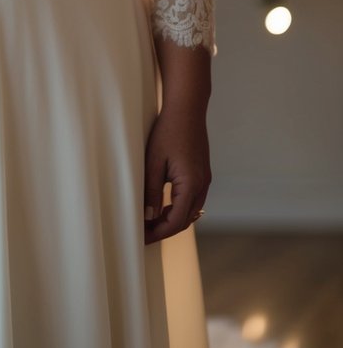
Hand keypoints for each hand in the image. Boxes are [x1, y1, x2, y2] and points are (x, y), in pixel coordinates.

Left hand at [143, 106, 210, 244]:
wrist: (187, 109)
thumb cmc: (168, 131)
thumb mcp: (154, 162)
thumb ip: (152, 192)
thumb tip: (150, 217)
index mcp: (191, 185)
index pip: (176, 221)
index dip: (158, 233)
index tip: (142, 237)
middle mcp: (202, 186)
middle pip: (185, 220)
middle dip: (164, 230)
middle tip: (143, 233)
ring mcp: (205, 180)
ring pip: (190, 212)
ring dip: (172, 220)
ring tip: (150, 222)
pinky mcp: (203, 173)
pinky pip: (192, 200)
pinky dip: (178, 208)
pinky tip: (163, 206)